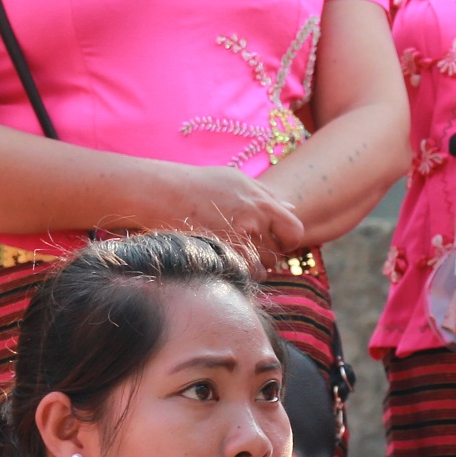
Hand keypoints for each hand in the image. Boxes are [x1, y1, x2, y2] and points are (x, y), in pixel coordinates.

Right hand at [170, 166, 304, 263]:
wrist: (160, 193)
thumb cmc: (198, 184)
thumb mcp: (237, 180)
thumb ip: (267, 195)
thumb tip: (292, 207)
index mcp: (262, 204)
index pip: (295, 232)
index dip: (288, 240)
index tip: (277, 241)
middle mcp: (252, 225)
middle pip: (276, 255)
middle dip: (266, 255)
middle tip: (247, 248)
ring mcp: (234, 243)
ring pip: (259, 270)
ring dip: (251, 267)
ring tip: (232, 255)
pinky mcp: (217, 258)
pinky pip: (239, 277)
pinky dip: (235, 274)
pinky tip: (222, 263)